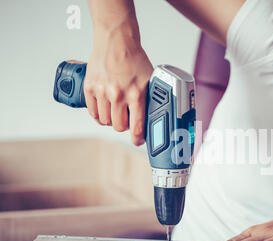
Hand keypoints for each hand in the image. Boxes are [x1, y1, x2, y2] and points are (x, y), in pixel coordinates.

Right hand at [84, 1, 153, 145]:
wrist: (116, 40)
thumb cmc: (134, 58)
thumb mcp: (150, 79)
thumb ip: (151, 97)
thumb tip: (156, 114)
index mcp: (136, 94)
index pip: (137, 127)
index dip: (138, 139)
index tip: (138, 141)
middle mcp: (118, 94)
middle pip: (118, 126)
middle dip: (124, 127)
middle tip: (127, 120)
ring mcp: (102, 91)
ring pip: (104, 121)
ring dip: (111, 120)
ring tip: (116, 113)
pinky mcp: (90, 87)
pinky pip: (92, 112)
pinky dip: (98, 115)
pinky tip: (104, 110)